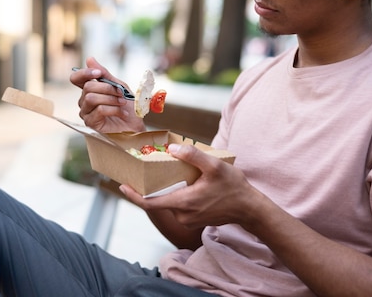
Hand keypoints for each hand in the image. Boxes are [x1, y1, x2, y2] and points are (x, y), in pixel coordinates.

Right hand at [70, 57, 146, 133]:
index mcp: (90, 90)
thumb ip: (105, 74)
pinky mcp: (91, 124)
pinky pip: (99, 110)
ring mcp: (86, 113)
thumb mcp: (119, 85)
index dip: (84, 73)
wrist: (135, 124)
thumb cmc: (127, 106)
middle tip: (121, 93)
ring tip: (122, 103)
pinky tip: (122, 113)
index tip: (99, 73)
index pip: (76, 78)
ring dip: (111, 99)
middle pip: (87, 87)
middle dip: (107, 88)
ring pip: (91, 98)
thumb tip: (89, 59)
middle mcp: (84, 101)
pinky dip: (114, 109)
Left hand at [121, 143, 255, 228]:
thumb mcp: (215, 166)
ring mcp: (187, 220)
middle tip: (147, 171)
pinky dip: (176, 195)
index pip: (149, 203)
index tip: (122, 186)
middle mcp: (182, 215)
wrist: (249, 209)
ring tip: (170, 174)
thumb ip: (193, 156)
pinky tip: (185, 184)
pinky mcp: (193, 221)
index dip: (133, 196)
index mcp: (184, 202)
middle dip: (152, 187)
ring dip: (167, 190)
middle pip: (158, 201)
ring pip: (169, 203)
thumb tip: (172, 150)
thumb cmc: (233, 187)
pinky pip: (178, 207)